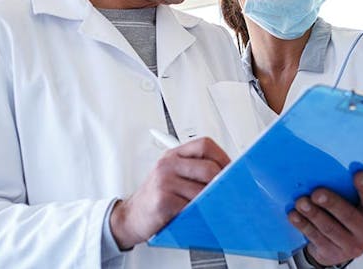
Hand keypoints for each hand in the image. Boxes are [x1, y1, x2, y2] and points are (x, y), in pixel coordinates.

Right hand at [110, 137, 229, 249]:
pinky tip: (197, 216)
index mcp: (173, 155)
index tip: (233, 171)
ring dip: (211, 202)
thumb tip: (229, 176)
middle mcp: (168, 164)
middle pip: (209, 168)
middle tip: (227, 194)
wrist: (130, 217)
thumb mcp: (173, 178)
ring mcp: (164, 181)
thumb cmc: (156, 198)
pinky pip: (192, 206)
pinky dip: (198, 213)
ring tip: (213, 207)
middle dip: (222, 184)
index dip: (223, 158)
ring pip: (203, 190)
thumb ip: (195, 173)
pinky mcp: (163, 201)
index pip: (205, 145)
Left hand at [289, 171, 362, 266]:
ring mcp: (351, 246)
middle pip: (348, 216)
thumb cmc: (347, 218)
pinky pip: (316, 238)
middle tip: (316, 193)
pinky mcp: (333, 254)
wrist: (339, 249)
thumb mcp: (355, 207)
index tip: (357, 172)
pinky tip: (294, 215)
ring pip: (329, 228)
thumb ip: (348, 193)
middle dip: (331, 203)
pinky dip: (304, 225)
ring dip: (313, 214)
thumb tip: (327, 171)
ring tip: (301, 202)